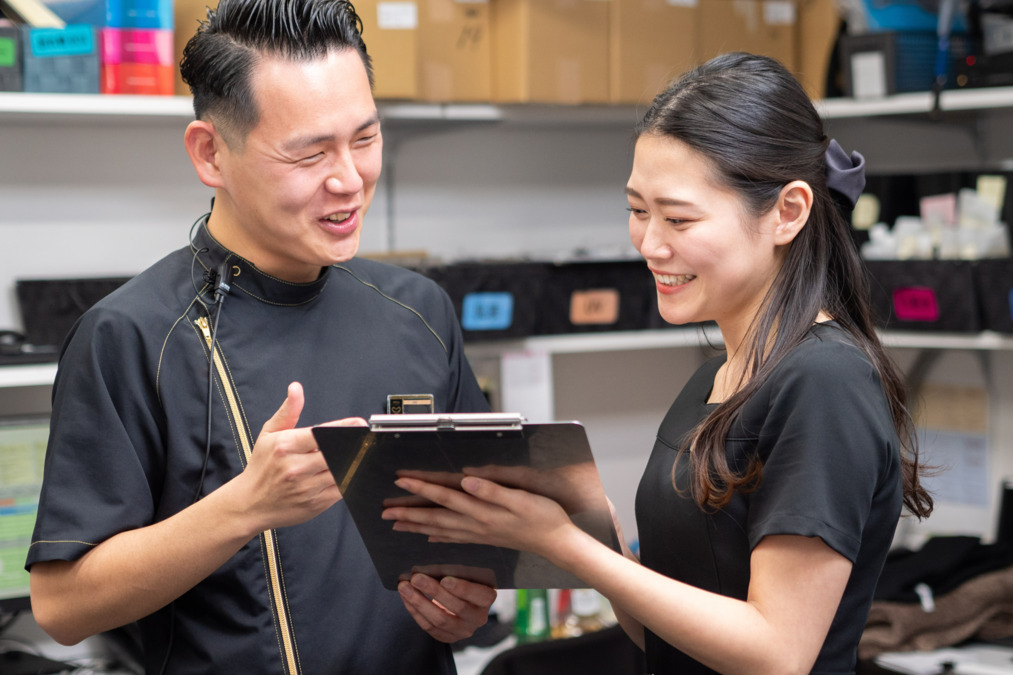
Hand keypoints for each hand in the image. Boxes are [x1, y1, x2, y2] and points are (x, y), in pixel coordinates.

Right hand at [236, 382, 364, 530]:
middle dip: (353, 445)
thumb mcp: (269, 434)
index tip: (359, 423)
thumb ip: (288, 411)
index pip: (321, 434)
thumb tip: (296, 388)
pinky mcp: (315, 504)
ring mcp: (306, 488)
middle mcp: (295, 467)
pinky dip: (349, 479)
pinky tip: (349, 471)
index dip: (344, 427)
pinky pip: (342, 489)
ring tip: (360, 454)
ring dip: (353, 462)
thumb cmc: (261, 467)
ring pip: (342, 471)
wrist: (249, 504)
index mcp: (285, 446)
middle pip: (336, 453)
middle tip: (365, 439)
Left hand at [381, 475, 574, 559]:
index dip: (422, 489)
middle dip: (409, 513)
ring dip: (417, 526)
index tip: (401, 481)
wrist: (558, 542)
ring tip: (397, 525)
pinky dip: (437, 537)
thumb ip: (493, 490)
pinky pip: (453, 539)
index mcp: (482, 511)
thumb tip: (466, 481)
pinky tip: (428, 537)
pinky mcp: (486, 538)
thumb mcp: (521, 498)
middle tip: (384, 512)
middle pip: (435, 518)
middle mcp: (476, 524)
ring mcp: (480, 533)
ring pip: (440, 530)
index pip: (445, 497)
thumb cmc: (544, 516)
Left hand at [397, 573, 495, 642]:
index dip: (462, 588)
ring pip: (439, 620)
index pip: (478, 595)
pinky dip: (415, 611)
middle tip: (416, 577)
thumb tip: (434, 551)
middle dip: (433, 591)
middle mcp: (478, 617)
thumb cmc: (464, 579)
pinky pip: (429, 627)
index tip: (445, 578)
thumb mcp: (468, 573)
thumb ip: (457, 568)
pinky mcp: (447, 637)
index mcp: (487, 598)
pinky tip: (406, 598)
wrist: (463, 601)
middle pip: (456, 607)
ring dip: (419, 602)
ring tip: (404, 587)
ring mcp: (463, 630)